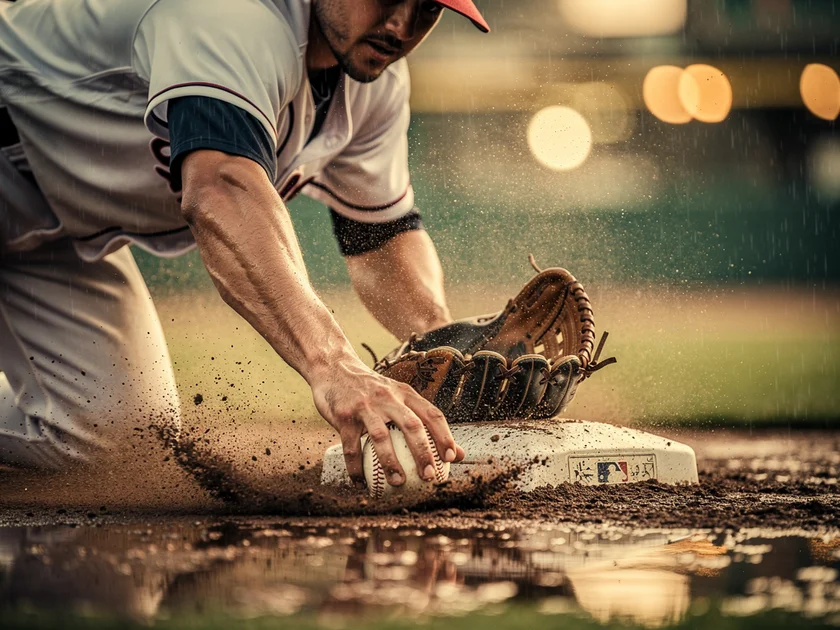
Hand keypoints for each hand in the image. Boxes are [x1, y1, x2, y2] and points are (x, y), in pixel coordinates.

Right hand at [310, 357, 464, 487]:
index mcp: (405, 394)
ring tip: (398, 483)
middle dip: (423, 452)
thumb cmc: (372, 391)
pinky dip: (356, 468)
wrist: (334, 368)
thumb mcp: (399, 398)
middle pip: (411, 425)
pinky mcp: (344, 416)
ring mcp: (365, 406)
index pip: (431, 414)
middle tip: (429, 476)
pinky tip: (360, 483)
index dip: (444, 435)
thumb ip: (424, 422)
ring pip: (381, 437)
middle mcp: (388, 398)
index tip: (450, 457)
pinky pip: (351, 447)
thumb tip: (457, 454)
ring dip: (391, 463)